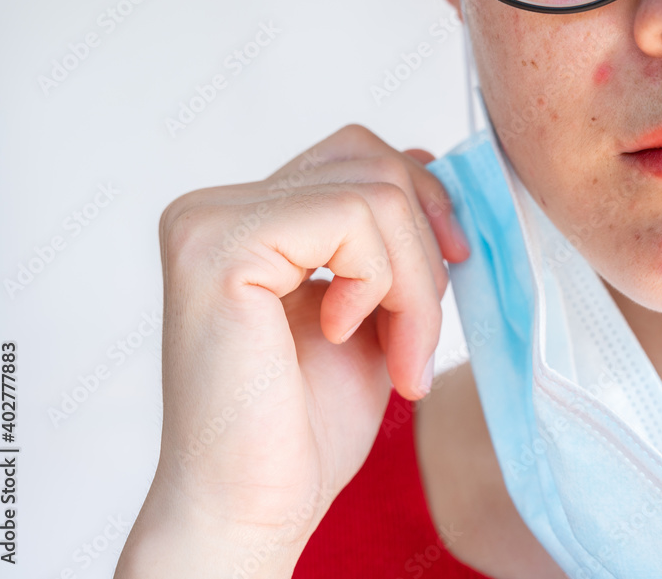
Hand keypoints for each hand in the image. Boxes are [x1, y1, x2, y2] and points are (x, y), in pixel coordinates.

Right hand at [134, 124, 468, 556]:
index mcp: (244, 218)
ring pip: (376, 193)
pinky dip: (382, 285)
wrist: (252, 506)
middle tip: (418, 338)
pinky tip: (344, 335)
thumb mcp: (368, 306)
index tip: (451, 270)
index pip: (356, 155)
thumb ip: (385, 236)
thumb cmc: (304, 426)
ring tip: (400, 357)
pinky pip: (352, 221)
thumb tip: (423, 156)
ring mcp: (210, 222)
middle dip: (426, 250)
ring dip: (414, 285)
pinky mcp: (221, 247)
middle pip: (372, 162)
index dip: (421, 204)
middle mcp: (214, 208)